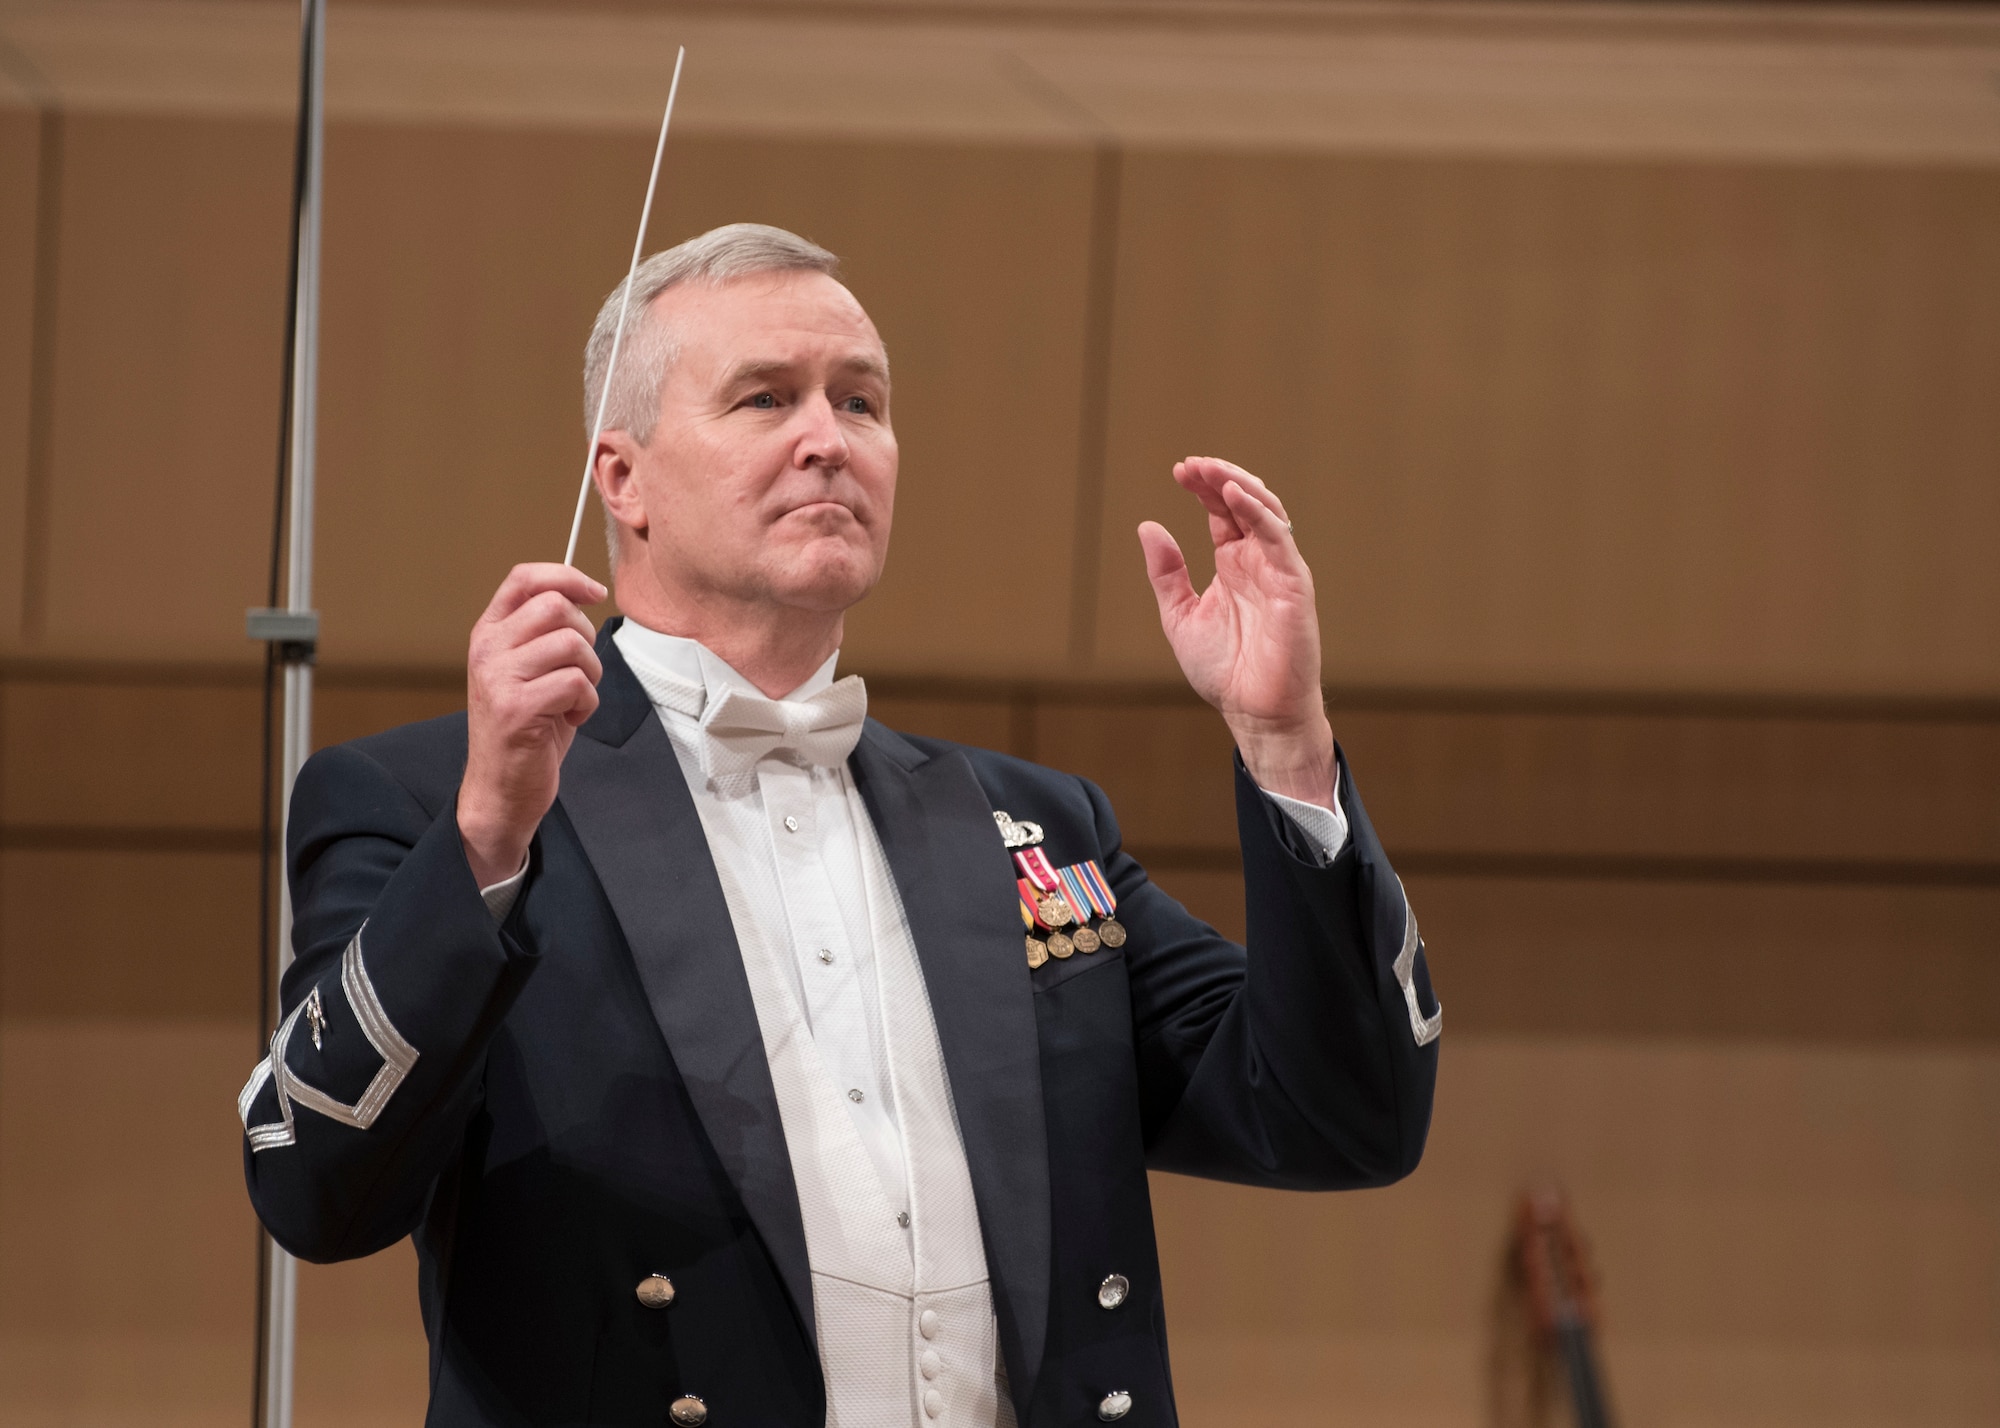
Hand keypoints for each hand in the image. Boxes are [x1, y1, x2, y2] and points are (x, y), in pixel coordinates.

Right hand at [459, 564, 606, 886]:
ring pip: (571, 644)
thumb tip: (583, 593)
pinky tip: (569, 719)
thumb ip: (545, 631)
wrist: (502, 787)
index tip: (594, 592)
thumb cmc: (527, 727)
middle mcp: (487, 649)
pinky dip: (587, 704)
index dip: (566, 576)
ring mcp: (498, 677)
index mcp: (489, 632)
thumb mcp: (529, 669)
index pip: (524, 578)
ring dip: (590, 674)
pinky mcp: (516, 707)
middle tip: (580, 670)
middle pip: (556, 607)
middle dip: (586, 636)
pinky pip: (576, 683)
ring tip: (574, 699)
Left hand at [1138, 457, 1335, 805]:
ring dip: (1239, 485)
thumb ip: (1166, 573)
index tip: (1179, 470)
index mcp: (1234, 564)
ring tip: (1211, 471)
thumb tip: (1147, 527)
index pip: (1221, 511)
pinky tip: (1233, 496)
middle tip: (1190, 464)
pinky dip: (1258, 513)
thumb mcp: (1180, 616)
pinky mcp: (1294, 585)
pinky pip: (1279, 539)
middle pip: (1244, 502)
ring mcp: (1279, 570)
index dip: (1203, 486)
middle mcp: (1258, 561)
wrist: (1254, 712)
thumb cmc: (1224, 671)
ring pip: (1266, 511)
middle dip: (1218, 477)